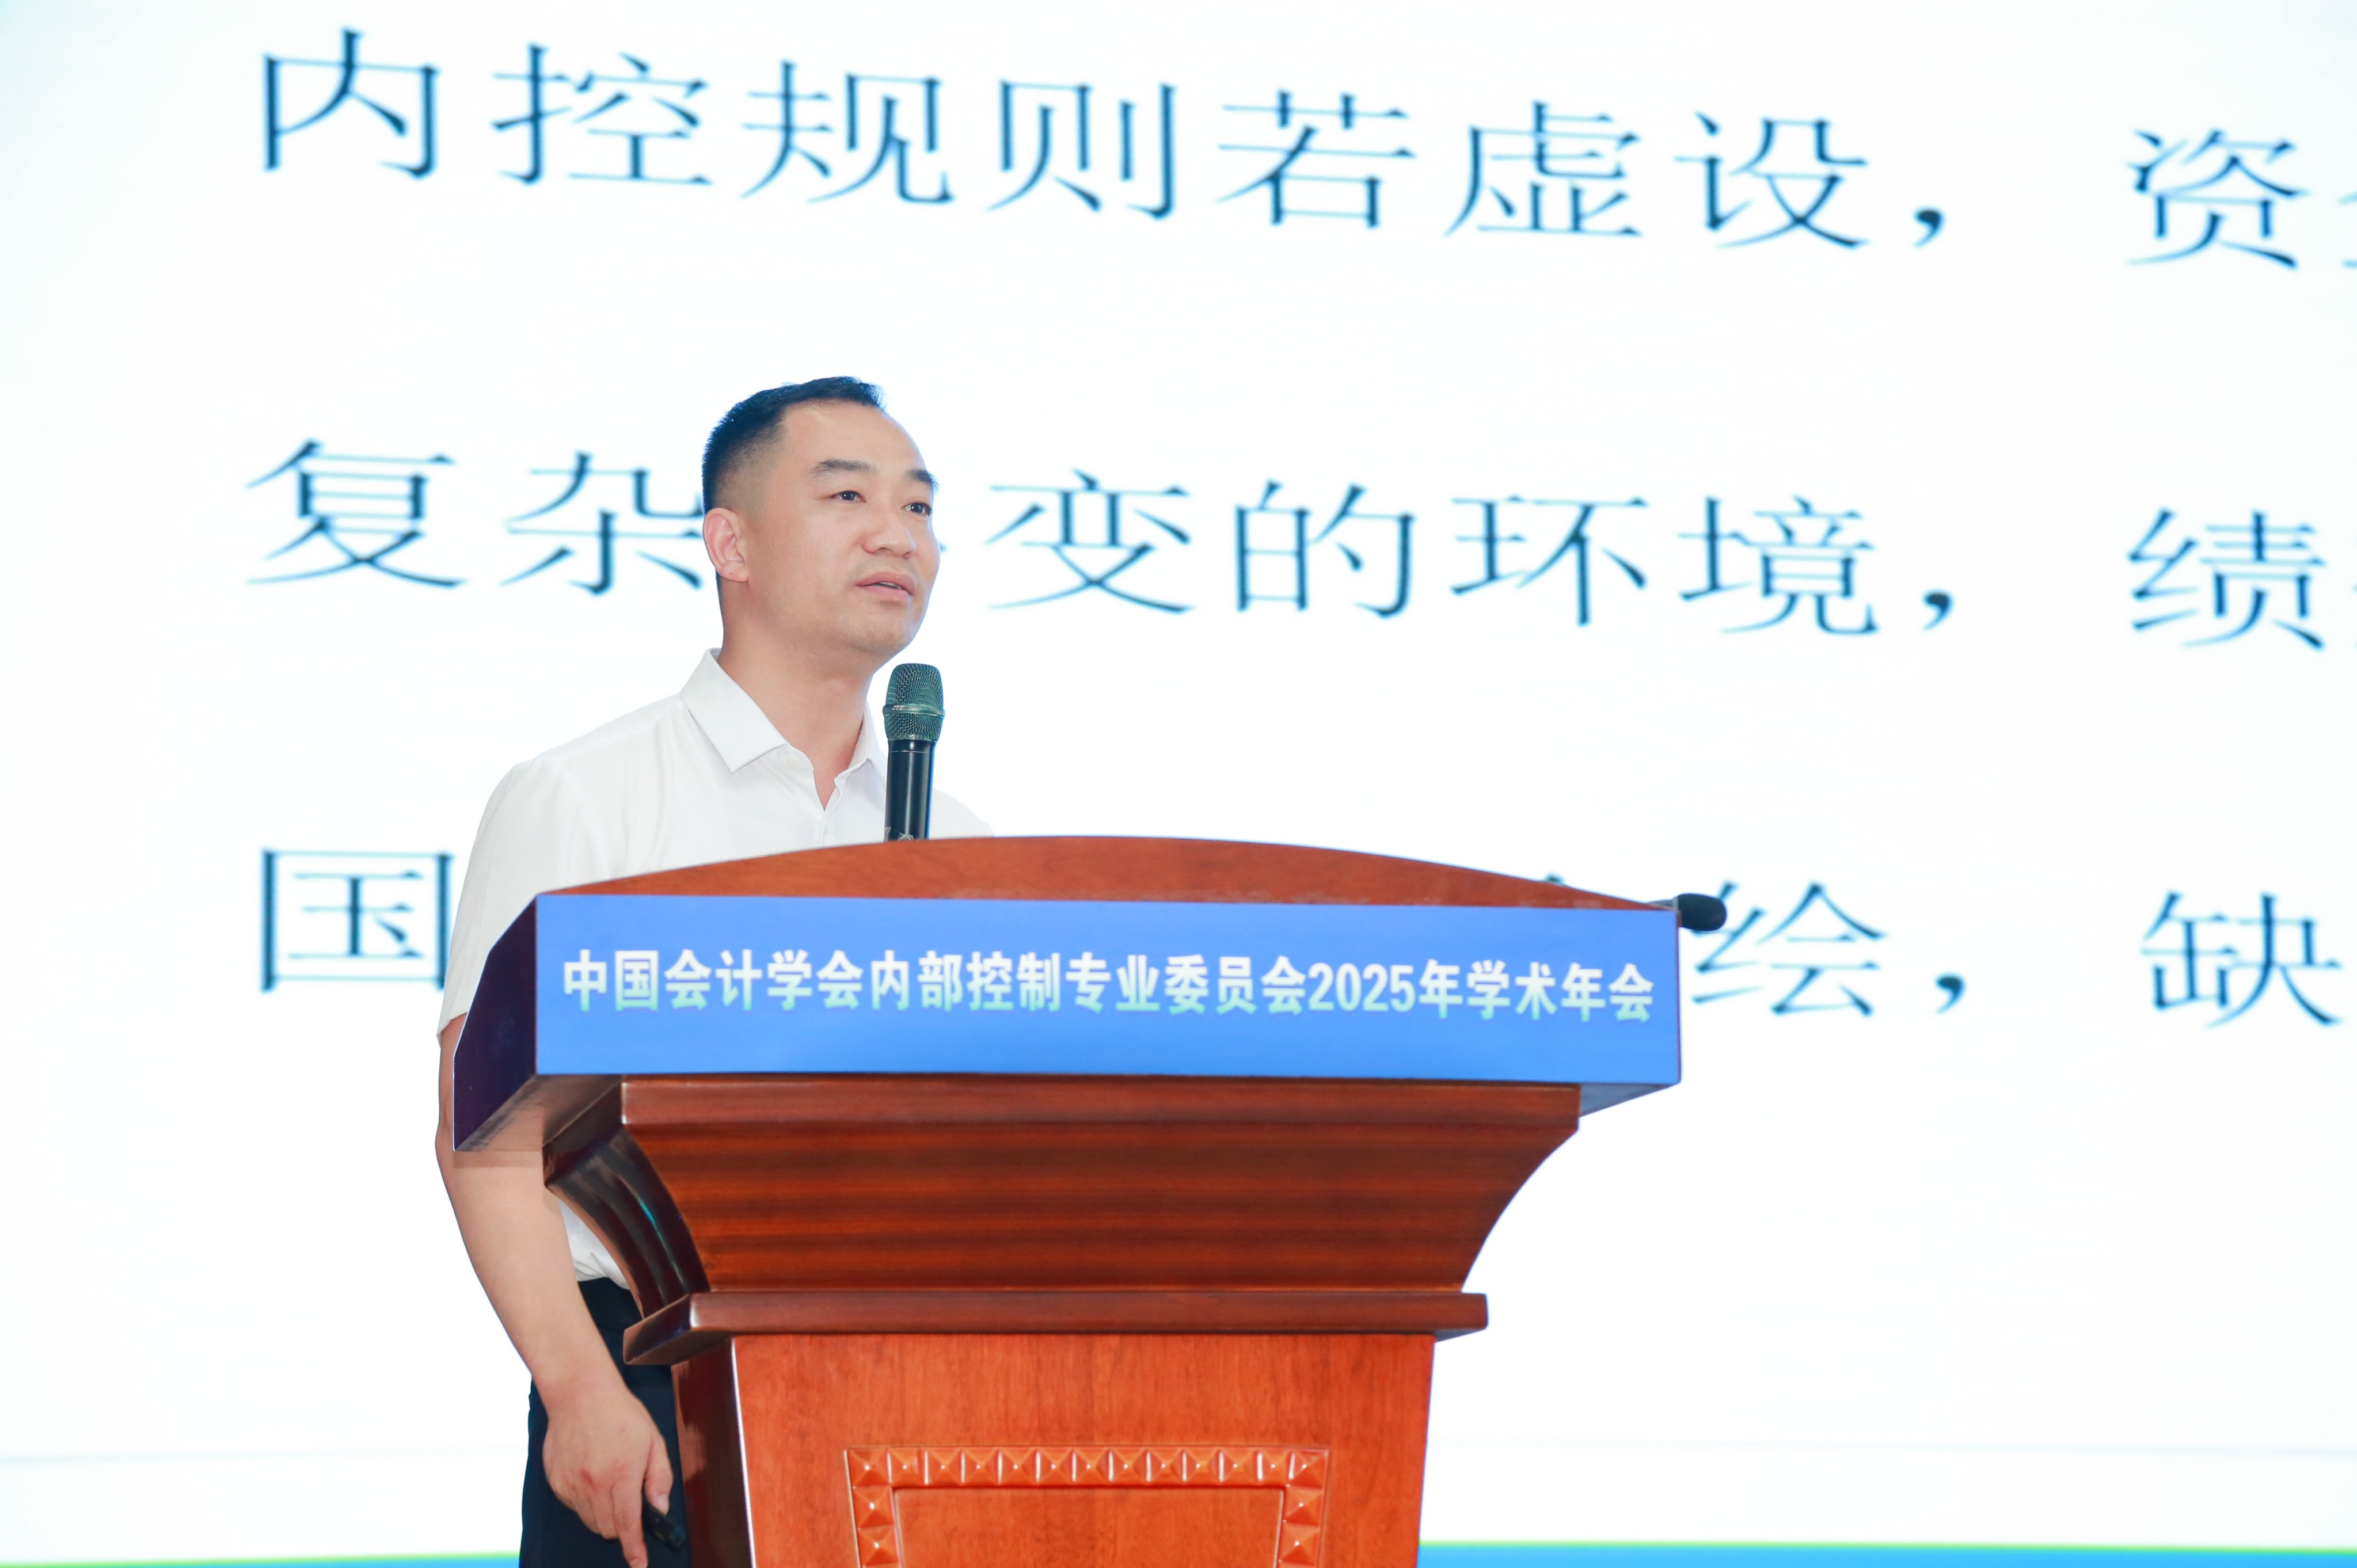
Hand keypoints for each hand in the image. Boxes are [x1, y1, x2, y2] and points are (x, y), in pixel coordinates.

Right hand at [540, 1374, 673, 1567]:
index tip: (639, 1564)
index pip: (627, 1524)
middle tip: (629, 1497)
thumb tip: (660, 1509)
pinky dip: (586, 1501)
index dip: (634, 1549)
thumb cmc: (620, 1413)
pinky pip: (574, 1507)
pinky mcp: (556, 1482)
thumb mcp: (653, 1440)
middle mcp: (593, 1483)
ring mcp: (571, 1484)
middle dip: (622, 1525)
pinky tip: (592, 1474)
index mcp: (621, 1473)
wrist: (580, 1393)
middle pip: (608, 1528)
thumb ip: (659, 1478)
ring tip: (610, 1480)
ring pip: (591, 1521)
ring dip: (604, 1513)